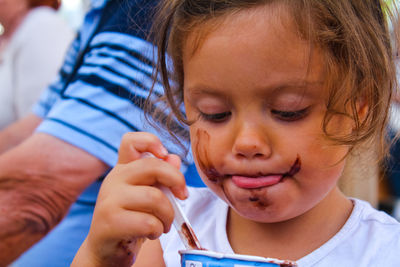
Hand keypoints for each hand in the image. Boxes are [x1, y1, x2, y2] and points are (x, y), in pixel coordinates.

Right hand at [71, 132, 187, 266]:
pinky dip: (157, 230)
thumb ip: (161, 176)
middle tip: (182, 197)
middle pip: (153, 166)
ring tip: (164, 224)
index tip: (164, 155)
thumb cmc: (132, 220)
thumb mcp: (149, 195)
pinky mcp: (109, 221)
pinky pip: (147, 222)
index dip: (151, 141)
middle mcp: (114, 179)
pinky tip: (152, 233)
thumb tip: (174, 159)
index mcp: (124, 169)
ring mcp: (109, 199)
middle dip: (177, 181)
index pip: (131, 141)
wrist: (107, 250)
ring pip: (154, 198)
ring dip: (168, 215)